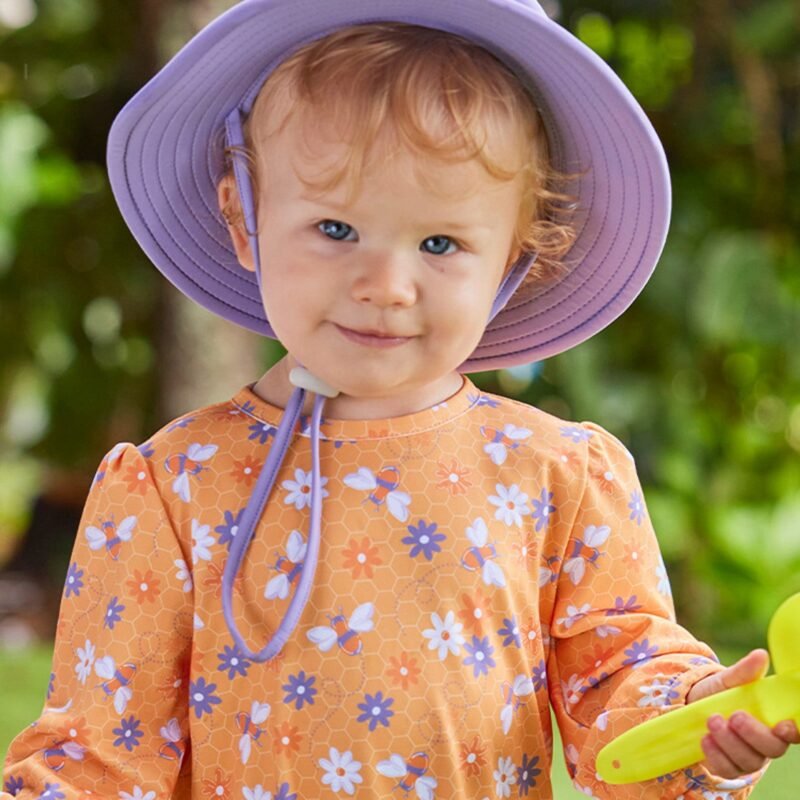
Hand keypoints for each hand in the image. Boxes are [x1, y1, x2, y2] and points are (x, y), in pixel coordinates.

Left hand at [686, 648, 799, 778]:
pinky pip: (727, 768)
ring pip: (749, 760)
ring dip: (730, 742)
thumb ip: (744, 672)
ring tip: (712, 720)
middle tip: (735, 716)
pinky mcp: (728, 766)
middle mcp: (765, 742)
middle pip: (772, 748)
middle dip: (754, 734)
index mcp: (773, 720)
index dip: (793, 731)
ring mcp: (748, 756)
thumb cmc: (718, 693)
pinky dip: (716, 755)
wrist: (690, 706)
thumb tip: (760, 655)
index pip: (793, 732)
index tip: (783, 725)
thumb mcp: (728, 680)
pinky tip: (705, 739)